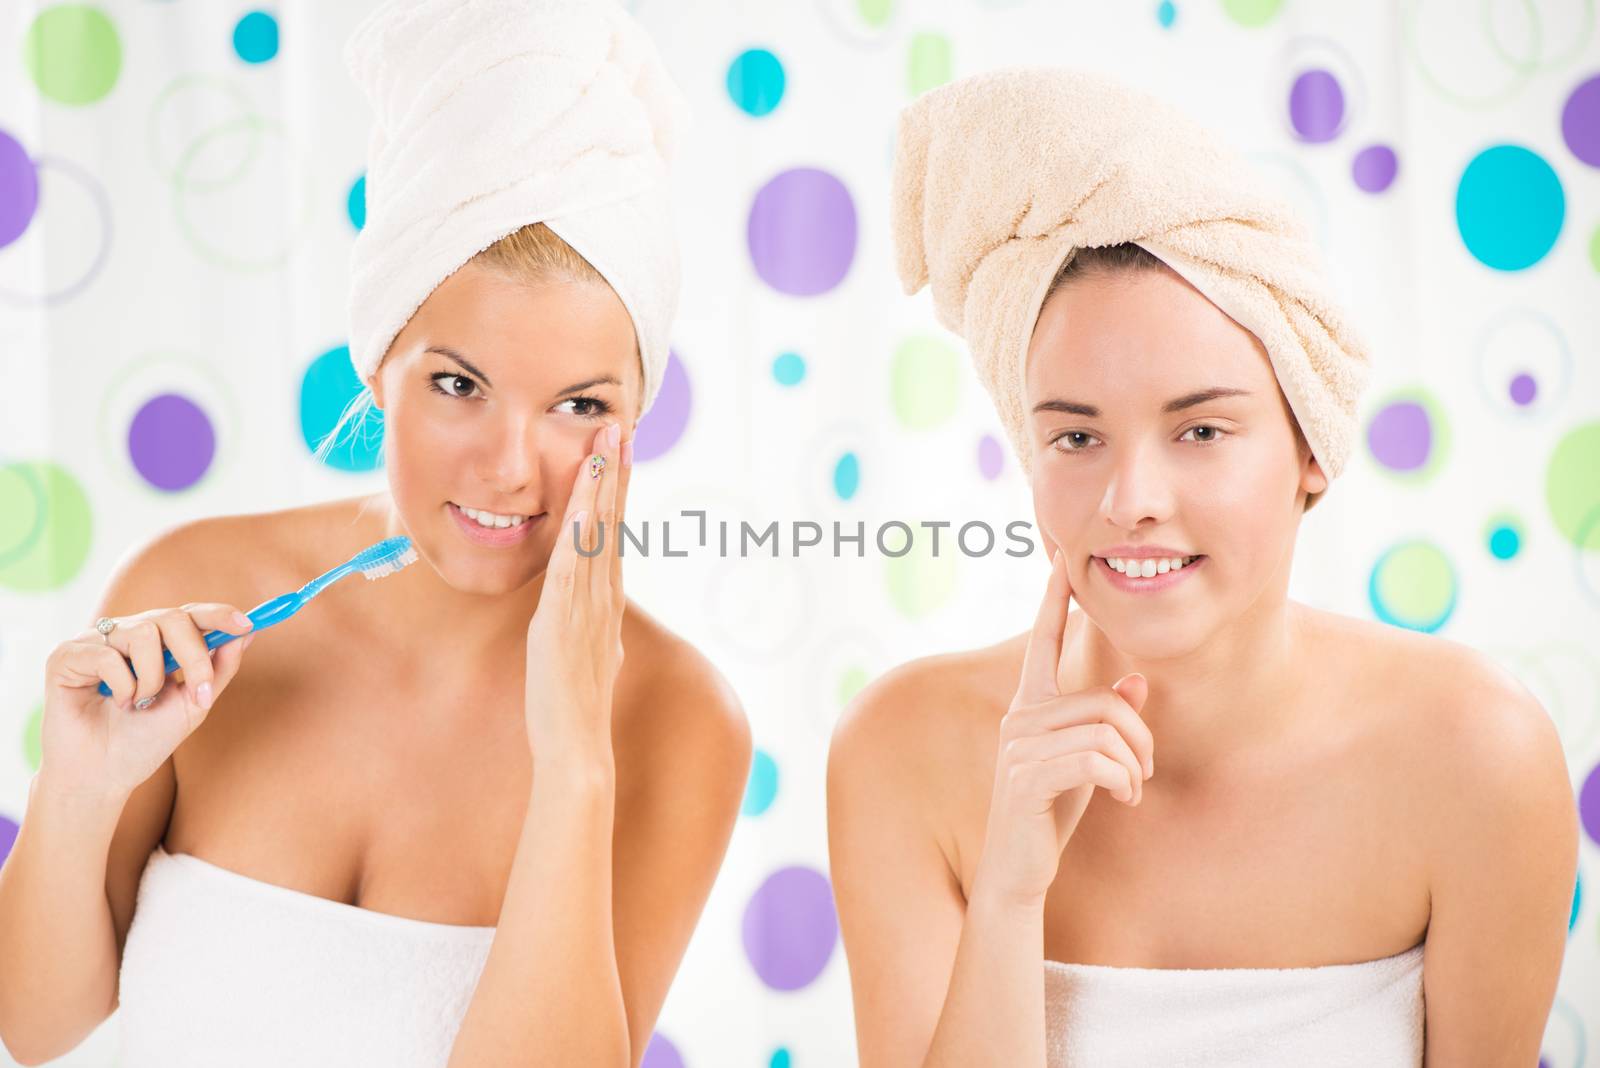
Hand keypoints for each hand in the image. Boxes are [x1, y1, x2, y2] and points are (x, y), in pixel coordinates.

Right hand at [39, 604, 255, 803]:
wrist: (103, 776)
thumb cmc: (144, 741)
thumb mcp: (193, 705)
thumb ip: (218, 669)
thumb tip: (246, 633)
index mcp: (157, 643)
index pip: (189, 615)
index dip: (217, 614)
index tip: (245, 623)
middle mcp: (126, 635)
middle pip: (173, 617)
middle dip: (194, 656)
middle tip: (196, 693)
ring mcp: (96, 642)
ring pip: (143, 632)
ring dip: (152, 678)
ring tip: (139, 704)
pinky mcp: (67, 655)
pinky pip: (107, 654)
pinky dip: (121, 686)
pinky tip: (112, 703)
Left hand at [524, 421, 629, 767]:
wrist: (575, 747)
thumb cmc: (572, 707)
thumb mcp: (586, 656)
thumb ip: (593, 630)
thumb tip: (602, 622)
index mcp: (604, 601)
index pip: (612, 534)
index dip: (615, 492)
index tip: (617, 454)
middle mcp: (602, 596)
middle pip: (612, 522)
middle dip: (615, 473)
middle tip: (619, 426)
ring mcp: (587, 606)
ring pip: (598, 533)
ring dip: (601, 486)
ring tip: (606, 443)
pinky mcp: (564, 618)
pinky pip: (573, 563)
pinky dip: (579, 528)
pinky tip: (581, 500)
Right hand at [973, 548, 1153, 909]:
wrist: (1018, 870)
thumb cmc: (1050, 814)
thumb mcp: (1086, 763)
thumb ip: (1104, 722)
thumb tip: (1136, 684)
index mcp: (1030, 707)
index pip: (1042, 642)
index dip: (1051, 602)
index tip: (1060, 562)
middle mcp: (1020, 718)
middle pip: (1104, 701)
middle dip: (1140, 738)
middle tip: (1144, 772)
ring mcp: (1020, 747)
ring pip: (1106, 731)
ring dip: (1134, 765)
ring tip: (1132, 788)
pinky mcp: (1027, 777)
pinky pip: (1097, 760)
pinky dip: (1124, 780)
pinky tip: (1123, 798)